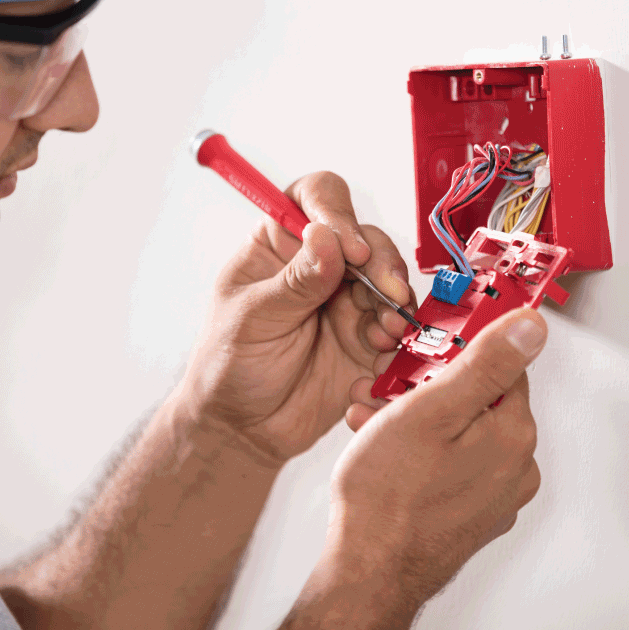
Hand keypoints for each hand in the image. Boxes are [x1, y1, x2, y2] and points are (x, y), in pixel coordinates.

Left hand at [175, 171, 417, 463]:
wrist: (245, 430)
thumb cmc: (229, 367)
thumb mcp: (253, 319)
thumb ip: (294, 282)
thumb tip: (326, 237)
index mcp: (279, 243)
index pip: (315, 198)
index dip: (337, 213)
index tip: (349, 247)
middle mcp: (319, 264)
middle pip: (366, 238)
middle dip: (381, 263)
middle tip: (386, 294)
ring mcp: (346, 300)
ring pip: (389, 280)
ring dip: (394, 301)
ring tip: (384, 332)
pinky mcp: (367, 337)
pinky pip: (398, 326)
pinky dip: (399, 337)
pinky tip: (382, 353)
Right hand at [321, 308, 545, 607]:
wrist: (368, 572)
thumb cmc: (389, 497)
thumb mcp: (430, 409)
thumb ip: (485, 363)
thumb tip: (531, 327)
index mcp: (514, 435)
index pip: (500, 366)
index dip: (453, 353)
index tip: (421, 355)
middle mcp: (516, 468)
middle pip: (477, 400)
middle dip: (426, 389)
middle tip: (386, 393)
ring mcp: (494, 496)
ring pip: (459, 434)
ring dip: (416, 421)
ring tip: (373, 425)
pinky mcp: (470, 516)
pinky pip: (451, 467)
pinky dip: (420, 454)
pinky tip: (385, 455)